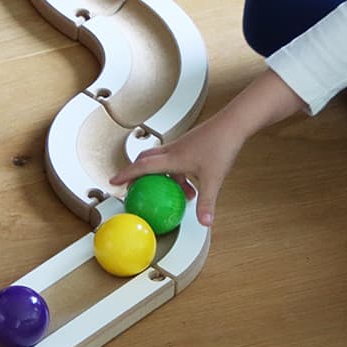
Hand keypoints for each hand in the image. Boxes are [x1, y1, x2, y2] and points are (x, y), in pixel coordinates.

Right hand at [110, 113, 244, 226]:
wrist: (233, 124)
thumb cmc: (221, 146)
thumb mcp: (213, 179)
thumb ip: (207, 202)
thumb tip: (204, 222)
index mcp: (172, 158)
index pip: (141, 166)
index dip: (126, 175)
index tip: (113, 181)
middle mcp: (172, 150)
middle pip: (145, 159)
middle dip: (136, 172)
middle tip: (134, 186)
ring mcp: (181, 146)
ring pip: (161, 160)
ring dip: (161, 175)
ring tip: (175, 192)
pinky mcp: (189, 144)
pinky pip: (174, 159)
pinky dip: (175, 172)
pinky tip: (191, 183)